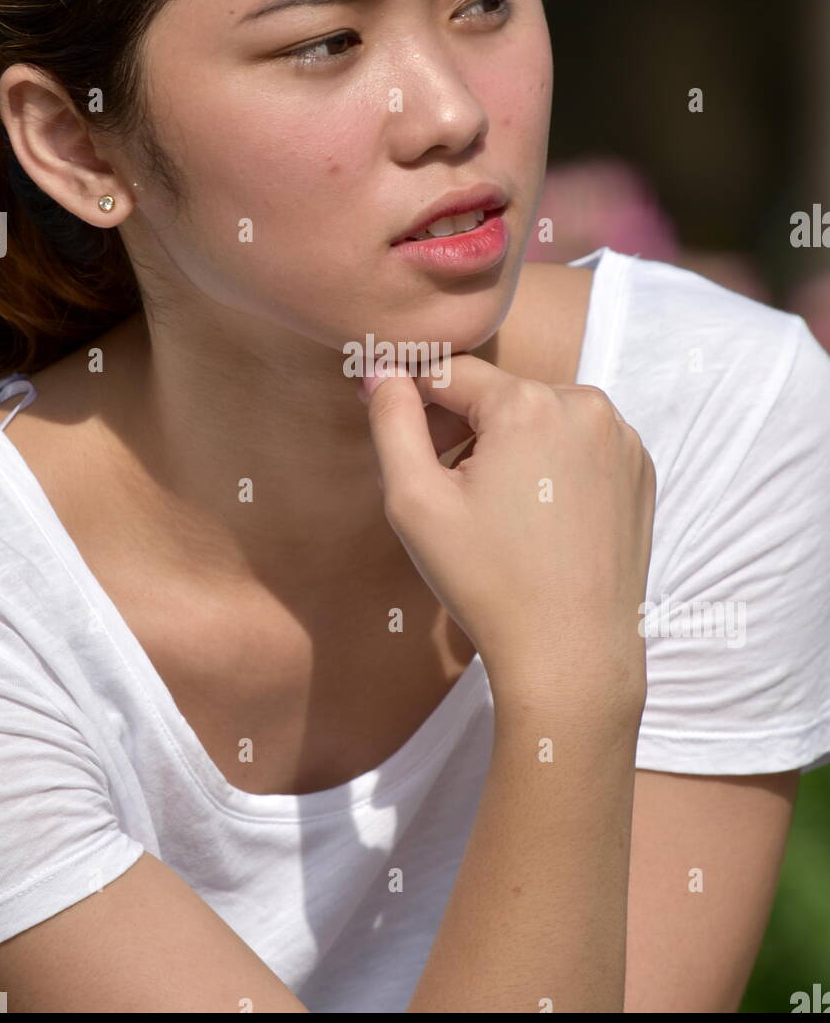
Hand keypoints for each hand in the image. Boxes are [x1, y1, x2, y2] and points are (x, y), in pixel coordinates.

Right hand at [358, 355, 655, 721]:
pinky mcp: (639, 469)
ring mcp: (620, 437)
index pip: (450, 373)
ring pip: (538, 416)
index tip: (394, 429)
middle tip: (440, 486)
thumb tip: (382, 369)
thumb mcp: (414, 500)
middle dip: (461, 428)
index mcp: (529, 404)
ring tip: (490, 508)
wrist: (572, 654)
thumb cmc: (489, 582)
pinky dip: (550, 464)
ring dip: (506, 444)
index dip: (412, 399)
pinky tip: (534, 516)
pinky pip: (577, 444)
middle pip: (497, 394)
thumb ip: (391, 419)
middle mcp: (585, 405)